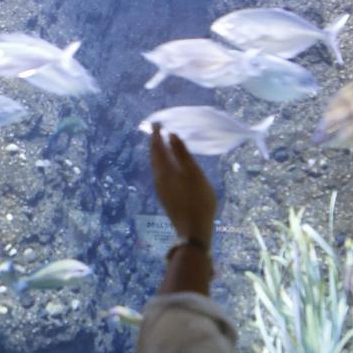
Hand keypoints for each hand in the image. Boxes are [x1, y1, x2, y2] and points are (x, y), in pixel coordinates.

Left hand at [148, 125, 217, 244]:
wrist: (193, 230)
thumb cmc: (198, 200)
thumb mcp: (194, 174)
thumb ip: (182, 154)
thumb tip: (171, 135)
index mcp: (165, 170)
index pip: (157, 147)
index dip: (156, 134)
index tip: (156, 122)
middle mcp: (159, 178)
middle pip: (154, 156)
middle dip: (155, 142)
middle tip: (156, 129)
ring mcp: (161, 189)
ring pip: (155, 165)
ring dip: (157, 153)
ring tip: (161, 143)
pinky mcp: (165, 196)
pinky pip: (159, 173)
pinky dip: (161, 163)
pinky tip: (168, 165)